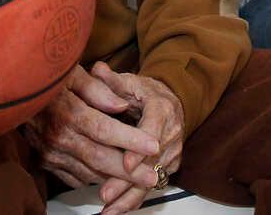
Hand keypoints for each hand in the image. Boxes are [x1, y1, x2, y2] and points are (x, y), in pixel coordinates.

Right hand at [22, 64, 159, 191]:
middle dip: (129, 170)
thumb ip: (96, 89)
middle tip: (154, 175)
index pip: (104, 129)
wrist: (11, 92)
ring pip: (88, 172)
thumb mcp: (70, 73)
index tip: (153, 145)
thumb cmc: (45, 77)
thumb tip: (120, 106)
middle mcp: (57, 136)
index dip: (130, 139)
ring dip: (114, 179)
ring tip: (138, 182)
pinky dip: (94, 179)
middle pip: (99, 157)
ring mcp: (50, 152)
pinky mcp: (44, 161)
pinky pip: (73, 177)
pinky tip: (110, 178)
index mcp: (66, 111)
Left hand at [90, 62, 184, 214]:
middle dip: (128, 181)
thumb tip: (97, 70)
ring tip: (108, 210)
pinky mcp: (169, 166)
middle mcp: (171, 133)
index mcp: (162, 109)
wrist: (171, 101)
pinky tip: (116, 210)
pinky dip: (134, 199)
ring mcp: (172, 152)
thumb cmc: (144, 92)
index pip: (152, 131)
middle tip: (106, 194)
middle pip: (151, 162)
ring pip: (152, 178)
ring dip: (130, 196)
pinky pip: (152, 185)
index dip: (139, 148)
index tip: (125, 163)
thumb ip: (112, 80)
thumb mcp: (129, 82)